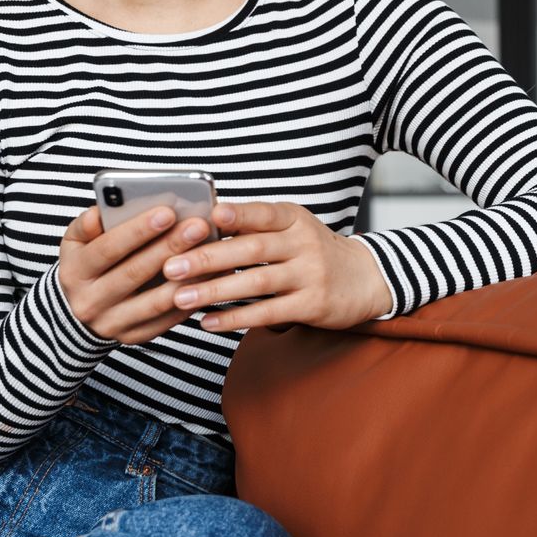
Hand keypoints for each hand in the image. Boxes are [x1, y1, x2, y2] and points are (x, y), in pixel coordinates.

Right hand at [56, 203, 221, 344]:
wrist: (78, 311)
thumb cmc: (86, 264)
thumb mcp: (75, 242)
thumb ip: (87, 225)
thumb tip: (100, 210)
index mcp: (75, 272)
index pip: (107, 249)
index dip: (138, 230)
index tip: (168, 212)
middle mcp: (89, 302)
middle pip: (134, 273)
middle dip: (169, 247)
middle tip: (198, 226)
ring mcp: (112, 324)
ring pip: (155, 301)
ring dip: (186, 276)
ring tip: (211, 252)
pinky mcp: (135, 336)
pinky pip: (168, 319)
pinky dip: (191, 297)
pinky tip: (211, 277)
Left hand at [159, 201, 393, 333]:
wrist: (365, 280)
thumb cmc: (315, 253)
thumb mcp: (294, 229)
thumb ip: (257, 226)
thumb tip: (205, 223)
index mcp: (295, 218)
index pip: (262, 213)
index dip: (237, 214)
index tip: (208, 216)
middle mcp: (305, 243)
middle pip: (252, 249)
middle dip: (208, 258)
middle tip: (171, 266)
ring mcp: (310, 274)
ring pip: (256, 282)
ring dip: (215, 291)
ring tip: (180, 297)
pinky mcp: (313, 304)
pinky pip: (268, 312)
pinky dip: (235, 318)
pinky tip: (208, 322)